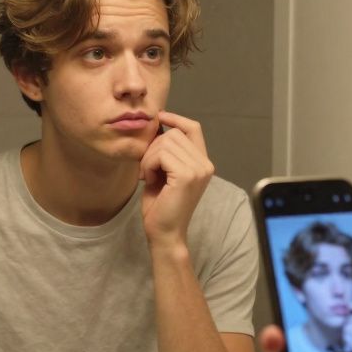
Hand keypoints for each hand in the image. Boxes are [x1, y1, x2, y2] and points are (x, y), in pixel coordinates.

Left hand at [140, 111, 214, 247]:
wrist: (164, 234)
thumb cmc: (161, 206)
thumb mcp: (164, 173)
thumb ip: (166, 152)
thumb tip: (157, 125)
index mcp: (203, 163)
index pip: (193, 128)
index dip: (176, 118)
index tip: (159, 118)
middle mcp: (205, 164)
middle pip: (174, 133)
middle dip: (153, 147)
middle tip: (146, 170)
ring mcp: (199, 170)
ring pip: (165, 142)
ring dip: (149, 157)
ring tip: (148, 176)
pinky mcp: (187, 176)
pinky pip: (161, 154)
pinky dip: (148, 164)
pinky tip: (148, 179)